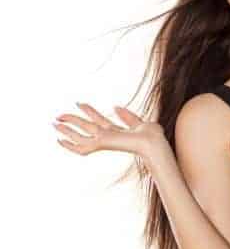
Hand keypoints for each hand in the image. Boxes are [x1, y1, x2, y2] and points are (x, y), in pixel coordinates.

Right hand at [52, 102, 169, 159]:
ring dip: (68, 129)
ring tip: (55, 121)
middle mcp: (108, 136)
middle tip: (59, 114)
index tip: (79, 103)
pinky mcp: (102, 142)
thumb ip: (126, 115)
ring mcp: (104, 140)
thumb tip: (114, 106)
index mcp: (117, 131)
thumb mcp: (139, 122)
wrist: (154, 144)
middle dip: (73, 119)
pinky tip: (60, 138)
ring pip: (81, 134)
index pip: (99, 120)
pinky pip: (82, 145)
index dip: (89, 112)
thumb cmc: (152, 136)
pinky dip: (70, 144)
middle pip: (87, 125)